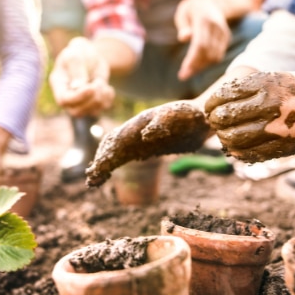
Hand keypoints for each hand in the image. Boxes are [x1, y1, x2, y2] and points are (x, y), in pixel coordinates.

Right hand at [48, 37, 114, 116]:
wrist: (90, 54)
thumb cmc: (79, 52)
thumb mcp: (76, 55)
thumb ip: (76, 69)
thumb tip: (76, 87)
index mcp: (58, 84)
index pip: (63, 100)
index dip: (78, 97)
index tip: (91, 88)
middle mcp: (67, 96)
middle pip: (76, 111)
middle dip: (92, 99)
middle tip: (99, 83)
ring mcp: (80, 102)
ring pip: (91, 112)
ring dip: (101, 98)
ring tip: (101, 82)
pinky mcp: (93, 102)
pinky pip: (102, 108)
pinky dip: (108, 98)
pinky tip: (107, 87)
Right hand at [86, 100, 209, 186]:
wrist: (202, 117)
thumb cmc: (190, 114)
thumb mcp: (178, 115)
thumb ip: (162, 123)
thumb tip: (145, 135)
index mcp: (140, 123)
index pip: (118, 139)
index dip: (108, 153)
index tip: (99, 167)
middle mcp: (136, 131)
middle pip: (112, 145)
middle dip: (101, 160)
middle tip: (92, 178)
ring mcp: (139, 139)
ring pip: (116, 152)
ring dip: (104, 164)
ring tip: (94, 180)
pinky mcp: (146, 147)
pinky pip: (125, 156)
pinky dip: (113, 165)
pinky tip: (106, 174)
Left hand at [174, 0, 231, 80]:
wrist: (211, 1)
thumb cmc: (191, 10)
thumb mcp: (183, 14)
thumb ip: (183, 26)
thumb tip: (183, 38)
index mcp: (204, 20)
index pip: (200, 44)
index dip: (192, 60)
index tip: (183, 73)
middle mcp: (217, 27)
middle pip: (208, 53)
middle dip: (196, 67)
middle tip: (183, 76)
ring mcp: (224, 32)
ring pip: (215, 56)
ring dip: (202, 66)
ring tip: (188, 71)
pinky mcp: (226, 37)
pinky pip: (218, 55)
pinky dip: (208, 62)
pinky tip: (197, 65)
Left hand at [205, 71, 294, 162]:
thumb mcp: (273, 79)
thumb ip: (246, 90)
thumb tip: (213, 108)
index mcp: (266, 85)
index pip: (224, 97)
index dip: (212, 105)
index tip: (211, 108)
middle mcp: (271, 106)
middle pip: (225, 118)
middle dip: (215, 121)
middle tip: (216, 122)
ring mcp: (278, 129)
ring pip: (234, 139)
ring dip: (224, 138)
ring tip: (225, 134)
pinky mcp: (284, 147)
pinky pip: (250, 155)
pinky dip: (238, 152)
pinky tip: (237, 147)